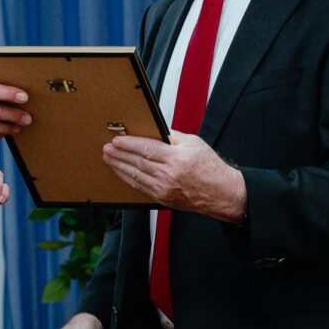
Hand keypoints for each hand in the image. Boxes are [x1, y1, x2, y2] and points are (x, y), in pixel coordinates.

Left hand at [102, 131, 246, 221]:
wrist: (220, 193)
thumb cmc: (210, 167)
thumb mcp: (194, 143)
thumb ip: (171, 137)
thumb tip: (152, 131)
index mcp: (177, 158)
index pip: (146, 149)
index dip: (129, 144)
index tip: (117, 140)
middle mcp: (169, 175)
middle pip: (137, 162)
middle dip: (119, 155)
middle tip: (107, 148)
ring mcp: (164, 188)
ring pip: (135, 176)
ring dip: (119, 166)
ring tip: (108, 158)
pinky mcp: (163, 198)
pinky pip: (140, 187)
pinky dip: (128, 178)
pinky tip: (121, 171)